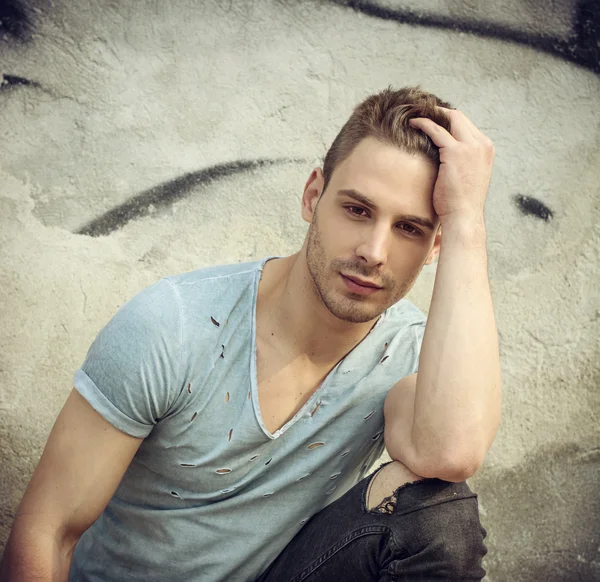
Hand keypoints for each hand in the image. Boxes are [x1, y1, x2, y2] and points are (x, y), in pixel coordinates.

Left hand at [409, 108, 494, 224]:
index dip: (448, 120)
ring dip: (431, 114)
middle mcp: (481, 144)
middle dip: (439, 111)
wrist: (463, 217)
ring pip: (450, 118)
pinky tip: (412, 123)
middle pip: (459, 117)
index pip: (466, 125)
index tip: (432, 119)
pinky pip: (436, 130)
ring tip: (415, 113)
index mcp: (485, 149)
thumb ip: (461, 162)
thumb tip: (445, 158)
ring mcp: (471, 147)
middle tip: (421, 111)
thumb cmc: (460, 203)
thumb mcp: (466, 177)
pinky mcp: (455, 152)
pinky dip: (423, 123)